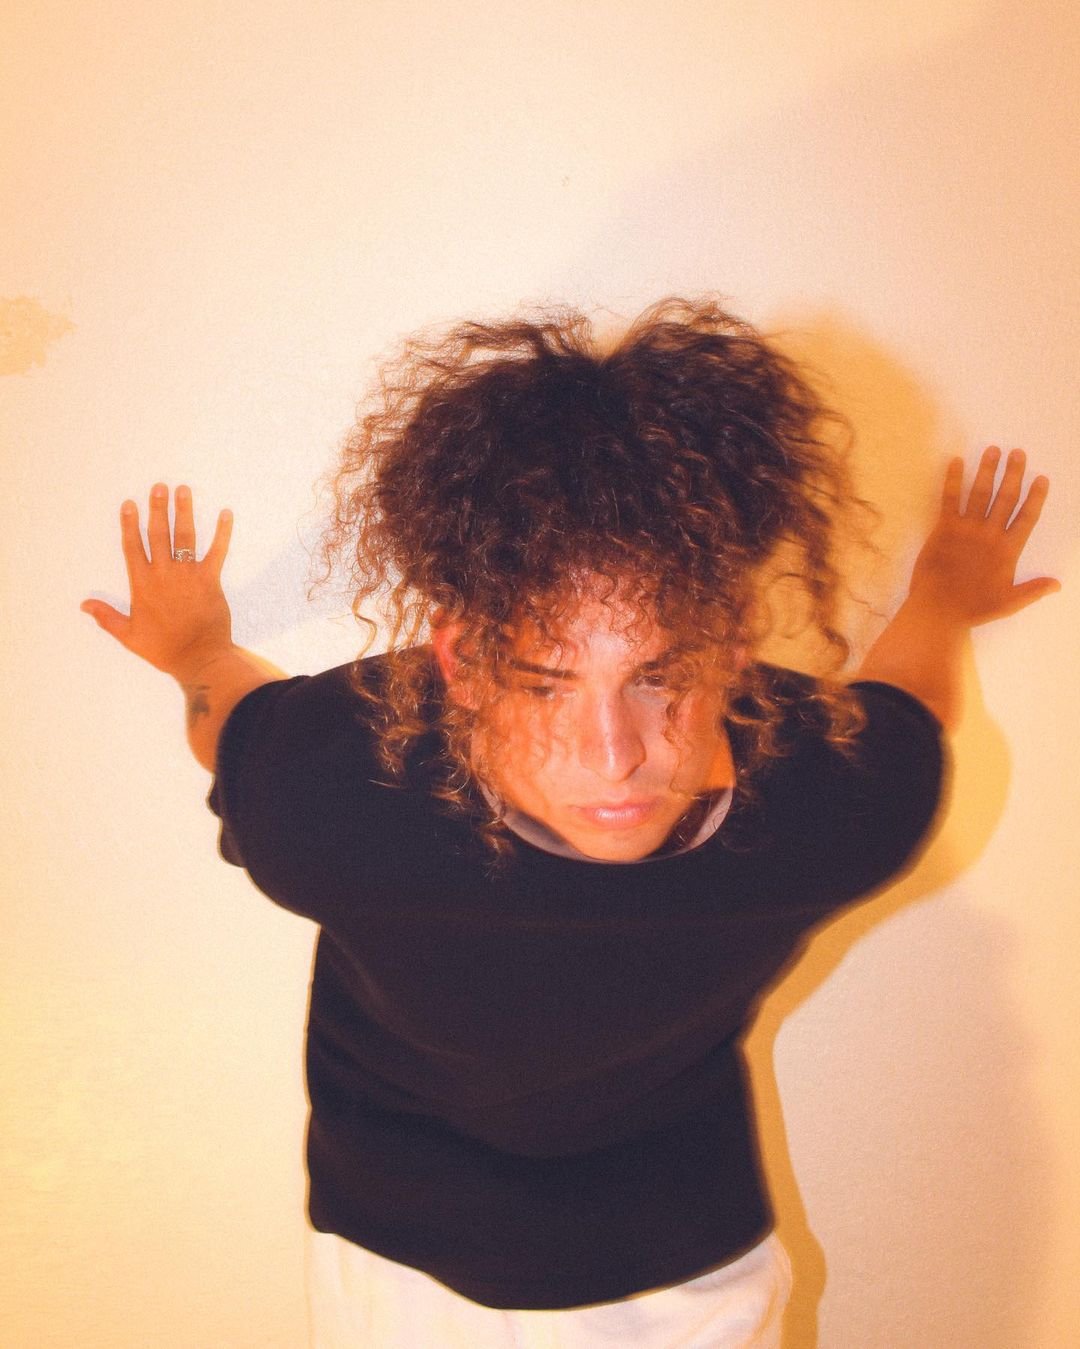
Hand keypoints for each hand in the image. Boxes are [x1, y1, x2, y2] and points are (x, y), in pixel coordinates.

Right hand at [82, 483, 234, 678]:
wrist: (198, 657)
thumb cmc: (164, 648)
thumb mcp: (128, 635)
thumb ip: (106, 617)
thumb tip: (84, 605)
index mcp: (142, 584)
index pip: (133, 547)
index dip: (130, 525)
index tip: (130, 504)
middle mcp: (163, 574)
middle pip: (159, 534)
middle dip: (158, 509)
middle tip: (159, 487)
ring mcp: (188, 574)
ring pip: (184, 536)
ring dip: (184, 511)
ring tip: (183, 490)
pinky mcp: (210, 580)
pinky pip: (218, 551)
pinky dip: (223, 532)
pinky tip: (226, 514)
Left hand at [908, 446, 1059, 626]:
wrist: (938, 610)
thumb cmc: (973, 608)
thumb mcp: (1009, 602)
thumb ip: (1033, 589)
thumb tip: (1058, 584)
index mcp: (1007, 550)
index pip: (1026, 518)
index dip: (1035, 497)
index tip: (1042, 478)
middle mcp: (989, 535)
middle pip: (1006, 498)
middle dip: (1013, 474)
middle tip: (1018, 453)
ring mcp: (966, 530)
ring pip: (980, 493)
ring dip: (988, 470)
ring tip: (993, 450)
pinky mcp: (943, 529)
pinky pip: (949, 499)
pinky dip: (953, 479)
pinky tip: (956, 461)